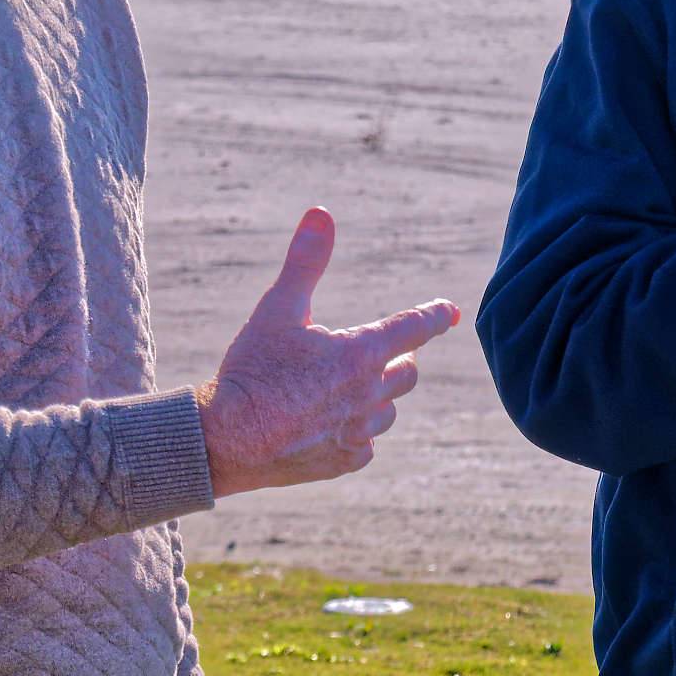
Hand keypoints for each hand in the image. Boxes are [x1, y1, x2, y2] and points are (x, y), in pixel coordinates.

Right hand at [197, 207, 460, 497]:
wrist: (225, 439)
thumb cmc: (252, 369)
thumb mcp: (278, 308)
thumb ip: (305, 261)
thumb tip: (321, 213)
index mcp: (361, 353)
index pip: (414, 328)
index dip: (435, 316)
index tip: (450, 311)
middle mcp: (370, 394)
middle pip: (407, 373)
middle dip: (399, 359)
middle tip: (381, 353)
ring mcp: (359, 432)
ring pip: (388, 410)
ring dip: (376, 397)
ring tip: (346, 389)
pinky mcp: (345, 461)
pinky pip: (365, 443)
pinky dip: (354, 431)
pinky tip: (329, 424)